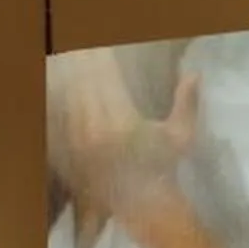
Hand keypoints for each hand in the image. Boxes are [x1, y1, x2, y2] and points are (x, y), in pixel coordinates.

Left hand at [50, 51, 199, 211]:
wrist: (142, 205)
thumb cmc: (163, 168)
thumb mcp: (181, 136)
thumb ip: (187, 103)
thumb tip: (195, 74)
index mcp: (123, 121)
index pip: (106, 77)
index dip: (100, 56)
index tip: (98, 42)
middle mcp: (95, 128)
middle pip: (81, 82)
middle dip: (80, 61)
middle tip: (76, 43)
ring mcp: (76, 141)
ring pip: (65, 96)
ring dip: (65, 76)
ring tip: (62, 57)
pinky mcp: (65, 149)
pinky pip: (56, 118)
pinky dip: (55, 100)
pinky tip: (53, 86)